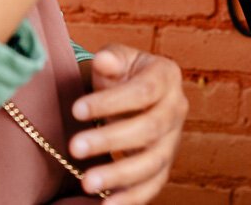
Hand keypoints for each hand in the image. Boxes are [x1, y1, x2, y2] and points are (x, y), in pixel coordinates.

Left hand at [69, 46, 186, 202]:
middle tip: (74, 147)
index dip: (111, 102)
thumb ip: (110, 59)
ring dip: (120, 175)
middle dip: (111, 139)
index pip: (144, 91)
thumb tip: (103, 61)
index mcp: (166, 76)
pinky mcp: (163, 166)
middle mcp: (176, 109)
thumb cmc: (122, 74)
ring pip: (153, 162)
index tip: (76, 109)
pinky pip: (153, 185)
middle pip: (150, 129)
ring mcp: (172, 140)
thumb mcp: (116, 58)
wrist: (134, 93)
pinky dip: (132, 198)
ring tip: (86, 182)